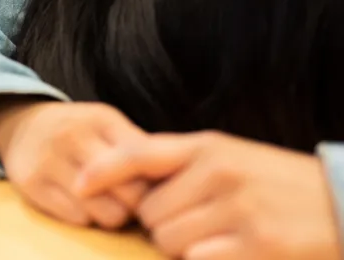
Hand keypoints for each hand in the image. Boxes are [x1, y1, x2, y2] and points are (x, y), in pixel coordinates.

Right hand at [0, 100, 148, 229]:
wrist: (19, 124)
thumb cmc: (76, 130)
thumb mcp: (107, 124)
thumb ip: (139, 146)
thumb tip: (178, 180)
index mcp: (100, 119)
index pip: (146, 165)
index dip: (156, 184)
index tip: (151, 188)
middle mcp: (72, 136)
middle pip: (131, 194)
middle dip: (136, 205)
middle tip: (129, 201)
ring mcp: (49, 159)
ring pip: (105, 213)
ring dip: (111, 215)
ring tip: (105, 202)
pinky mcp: (30, 184)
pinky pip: (77, 219)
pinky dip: (84, 217)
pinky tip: (80, 203)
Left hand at [78, 131, 341, 259]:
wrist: (342, 202)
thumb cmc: (275, 183)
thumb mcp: (230, 157)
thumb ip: (182, 166)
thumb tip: (133, 188)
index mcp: (207, 147)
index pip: (138, 153)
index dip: (103, 170)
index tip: (78, 182)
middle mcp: (217, 172)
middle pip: (149, 212)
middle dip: (161, 225)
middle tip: (195, 223)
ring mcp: (237, 208)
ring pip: (169, 241)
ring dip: (181, 248)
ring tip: (216, 236)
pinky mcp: (256, 244)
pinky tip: (226, 253)